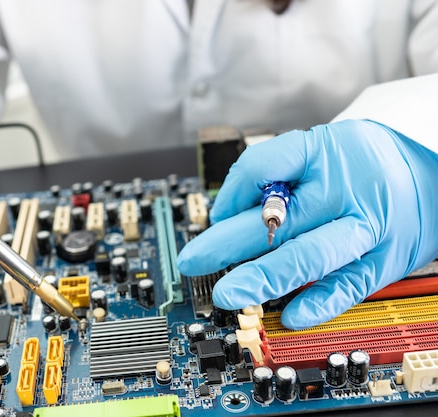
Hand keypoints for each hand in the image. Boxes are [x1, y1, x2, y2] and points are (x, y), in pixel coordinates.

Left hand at [177, 120, 437, 328]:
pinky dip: (317, 304)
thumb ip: (277, 176)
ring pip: (310, 255)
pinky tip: (286, 316)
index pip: (263, 166)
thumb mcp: (321, 150)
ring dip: (263, 278)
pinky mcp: (383, 261)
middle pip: (277, 217)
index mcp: (323, 152)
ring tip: (227, 295)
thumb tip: (225, 214)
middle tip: (192, 262)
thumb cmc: (359, 165)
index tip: (215, 216)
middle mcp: (344, 189)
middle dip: (226, 243)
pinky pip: (348, 286)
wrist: (428, 176)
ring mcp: (366, 228)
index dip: (231, 193)